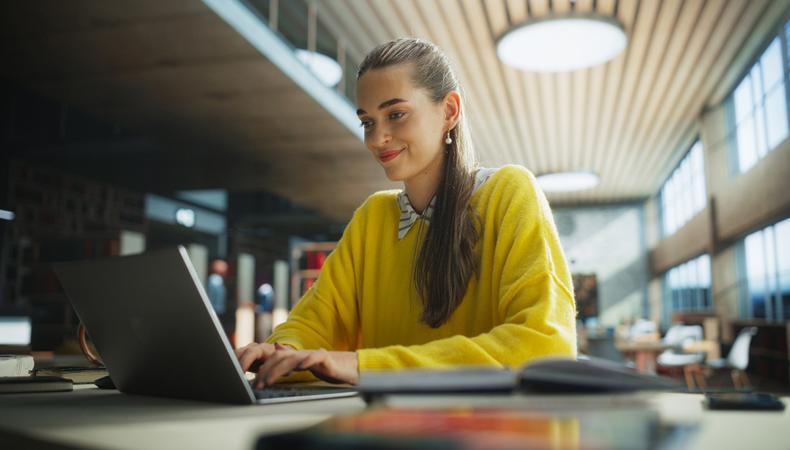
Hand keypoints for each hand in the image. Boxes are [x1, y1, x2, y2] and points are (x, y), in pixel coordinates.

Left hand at [235, 342, 358, 387]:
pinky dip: (307, 361)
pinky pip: (315, 358)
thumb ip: (290, 358)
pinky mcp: (326, 358)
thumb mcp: (305, 365)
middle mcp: (303, 354)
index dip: (264, 369)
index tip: (255, 383)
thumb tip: (275, 348)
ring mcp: (313, 355)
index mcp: (296, 357)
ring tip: (269, 380)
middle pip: (280, 359)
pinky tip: (300, 367)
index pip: (275, 360)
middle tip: (257, 385)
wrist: (350, 367)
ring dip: (279, 370)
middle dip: (266, 372)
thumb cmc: (327, 368)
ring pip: (293, 359)